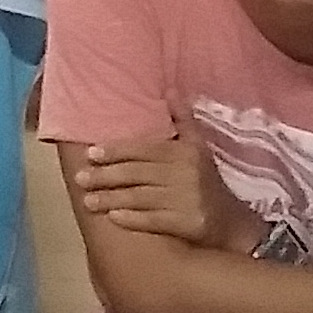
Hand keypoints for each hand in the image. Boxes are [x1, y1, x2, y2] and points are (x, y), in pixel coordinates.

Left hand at [65, 133, 245, 250]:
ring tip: (87, 201)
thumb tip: (171, 90)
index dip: (116, 151)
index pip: (144, 149)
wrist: (233, 223)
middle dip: (105, 176)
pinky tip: (113, 218)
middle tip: (79, 178)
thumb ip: (183, 120)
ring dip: (111, 199)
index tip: (90, 153)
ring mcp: (187, 199)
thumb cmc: (206, 182)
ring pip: (140, 197)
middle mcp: (185, 173)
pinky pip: (153, 220)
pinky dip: (132, 219)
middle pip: (137, 173)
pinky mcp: (189, 223)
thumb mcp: (199, 148)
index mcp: (185, 151)